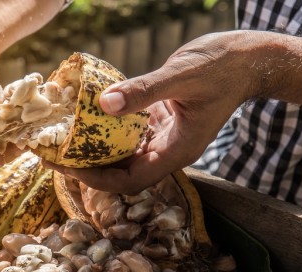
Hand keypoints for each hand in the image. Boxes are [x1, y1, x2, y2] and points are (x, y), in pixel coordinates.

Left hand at [47, 31, 265, 192]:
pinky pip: (127, 133)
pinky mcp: (159, 121)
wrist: (248, 59)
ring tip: (61, 139)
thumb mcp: (181, 76)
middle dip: (86, 168)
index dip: (95, 179)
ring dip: (93, 150)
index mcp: (176, 152)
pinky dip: (105, 129)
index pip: (129, 182)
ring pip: (121, 155)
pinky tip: (84, 118)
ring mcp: (163, 138)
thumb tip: (104, 103)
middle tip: (52, 154)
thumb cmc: (222, 68)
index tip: (66, 167)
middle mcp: (167, 151)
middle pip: (120, 173)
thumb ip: (144, 90)